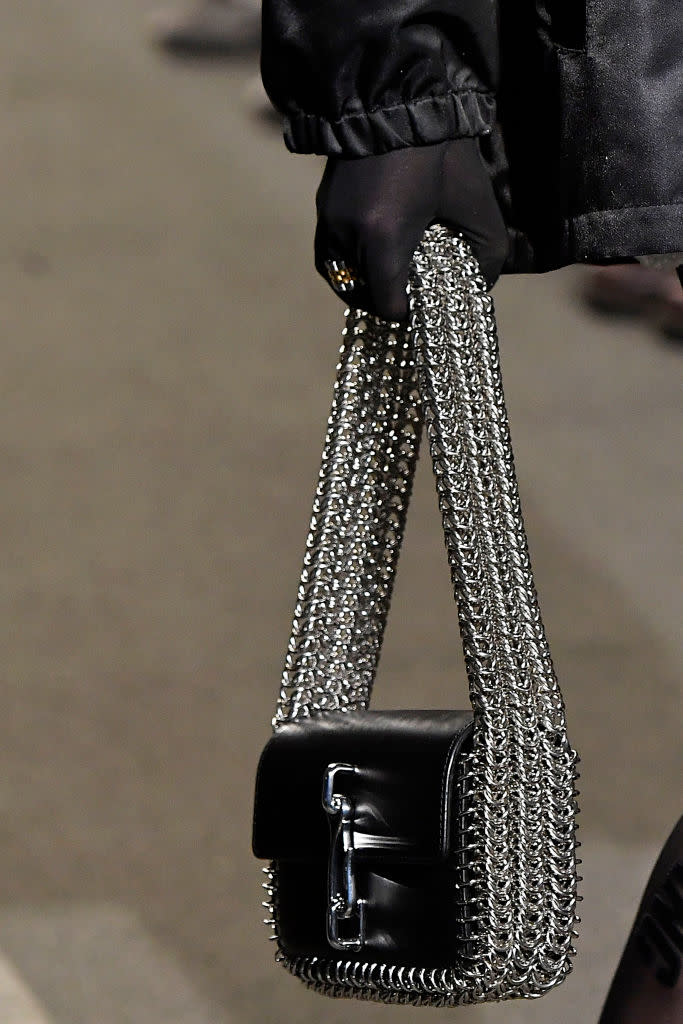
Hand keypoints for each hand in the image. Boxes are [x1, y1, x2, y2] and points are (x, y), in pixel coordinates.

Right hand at [315, 138, 507, 320]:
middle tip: (414, 288)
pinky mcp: (323, 209)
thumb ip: (487, 251)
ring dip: (367, 286)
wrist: (394, 97)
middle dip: (389, 299)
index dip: (409, 312)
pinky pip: (330, 258)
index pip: (387, 306)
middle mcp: (348, 235)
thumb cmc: (440, 150)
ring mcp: (329, 222)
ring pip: (342, 281)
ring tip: (393, 276)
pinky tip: (371, 259)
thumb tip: (479, 286)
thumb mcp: (474, 201)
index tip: (425, 302)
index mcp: (383, 236)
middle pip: (363, 297)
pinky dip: (349, 268)